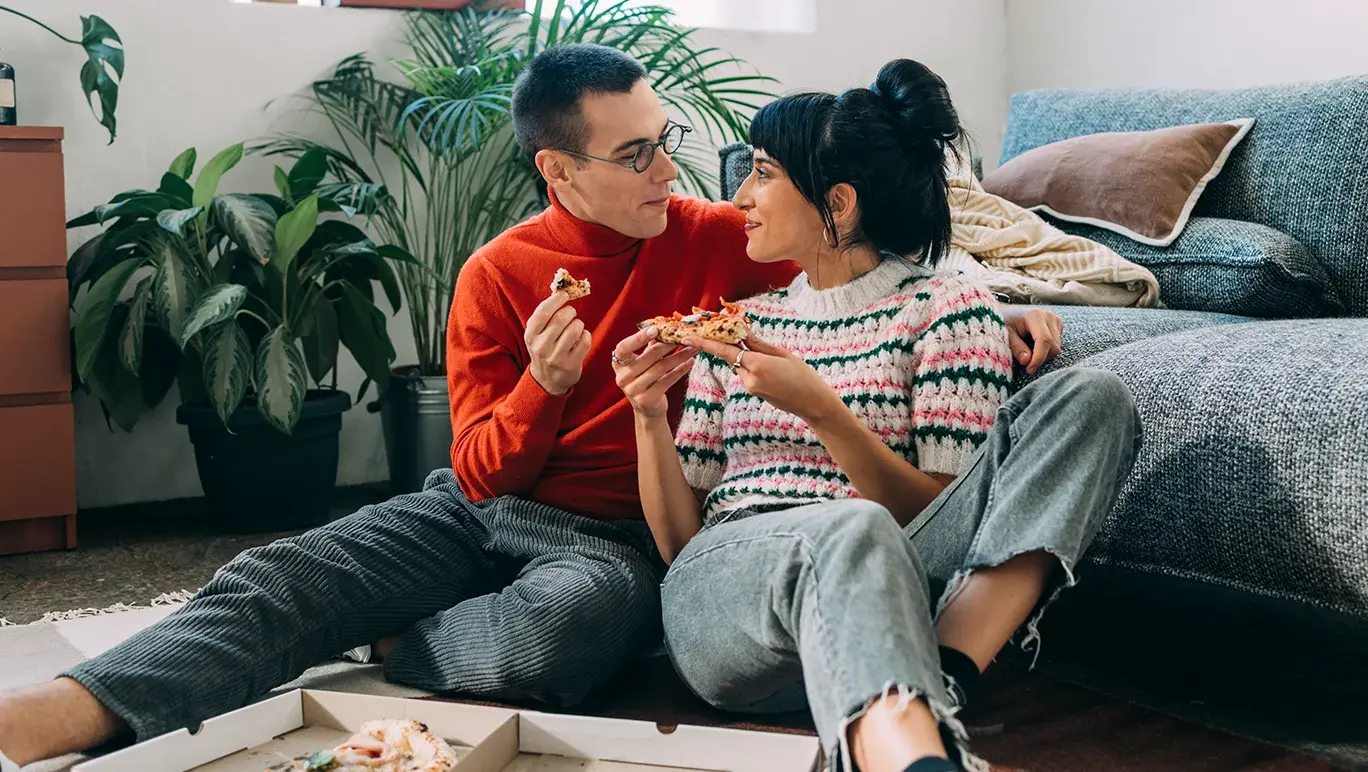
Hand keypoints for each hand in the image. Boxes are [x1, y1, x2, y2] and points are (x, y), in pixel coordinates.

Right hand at [526, 292, 591, 395]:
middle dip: (570, 311)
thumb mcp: (537, 334)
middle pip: (560, 319)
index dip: (556, 300)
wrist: (547, 380)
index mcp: (531, 336)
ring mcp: (556, 357)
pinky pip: (585, 341)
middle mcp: (541, 347)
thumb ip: (544, 316)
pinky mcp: (571, 365)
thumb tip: (560, 292)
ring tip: (576, 327)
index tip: (564, 296)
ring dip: (579, 323)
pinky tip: (582, 338)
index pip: (543, 313)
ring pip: (574, 329)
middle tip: (571, 313)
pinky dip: (586, 335)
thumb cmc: (544, 349)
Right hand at [613, 325, 697, 419]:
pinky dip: (680, 370)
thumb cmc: (645, 378)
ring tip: (692, 348)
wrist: (647, 407)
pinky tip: (689, 363)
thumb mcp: (643, 361)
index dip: (638, 338)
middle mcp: (622, 377)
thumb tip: (665, 324)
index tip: (656, 330)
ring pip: (661, 368)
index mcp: (618, 363)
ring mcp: (633, 390)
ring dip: (679, 356)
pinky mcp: (646, 399)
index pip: (623, 348)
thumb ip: (650, 345)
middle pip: (649, 356)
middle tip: (685, 336)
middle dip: (669, 345)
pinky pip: (667, 381)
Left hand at [684, 334, 841, 422]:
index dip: (705, 343)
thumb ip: (758, 344)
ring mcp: (750, 387)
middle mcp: (749, 378)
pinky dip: (751, 365)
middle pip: (730, 357)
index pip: (725, 351)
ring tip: (767, 354)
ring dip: (744, 356)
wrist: (812, 403)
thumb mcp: (782, 354)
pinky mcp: (753, 392)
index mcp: (757, 364)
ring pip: (739, 365)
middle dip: (726, 344)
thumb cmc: (803, 375)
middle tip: (723, 331)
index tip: (688, 337)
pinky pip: (746, 374)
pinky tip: (770, 367)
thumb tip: (741, 331)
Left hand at [1000, 306, 1062, 374]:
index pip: (1044, 340)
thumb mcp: (1004, 335)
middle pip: (1054, 347)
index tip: (1029, 370)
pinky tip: (1033, 345)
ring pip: (1056, 348)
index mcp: (1035, 315)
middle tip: (1024, 362)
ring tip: (1026, 349)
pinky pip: (1056, 345)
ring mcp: (1055, 321)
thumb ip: (1016, 347)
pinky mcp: (1057, 326)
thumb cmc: (1003, 323)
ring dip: (1043, 355)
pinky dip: (1046, 351)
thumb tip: (1026, 361)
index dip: (1039, 358)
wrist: (1006, 313)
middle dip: (1040, 359)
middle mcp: (1048, 316)